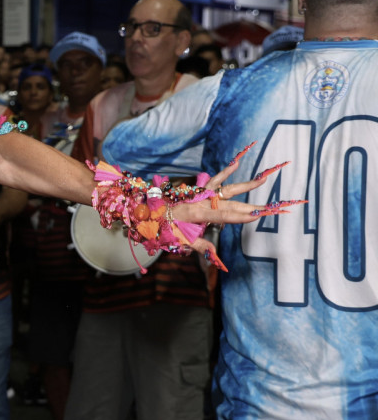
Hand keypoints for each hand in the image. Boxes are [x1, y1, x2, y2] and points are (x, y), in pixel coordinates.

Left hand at [171, 154, 302, 261]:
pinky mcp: (199, 190)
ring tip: (263, 179)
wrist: (149, 211)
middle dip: (251, 206)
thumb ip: (199, 246)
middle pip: (231, 204)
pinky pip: (213, 180)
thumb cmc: (165, 228)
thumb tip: (214, 256)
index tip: (256, 216)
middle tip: (270, 208)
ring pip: (226, 189)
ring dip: (246, 185)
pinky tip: (236, 163)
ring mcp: (200, 194)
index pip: (223, 216)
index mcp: (197, 215)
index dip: (240, 217)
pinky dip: (225, 172)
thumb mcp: (180, 240)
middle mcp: (201, 202)